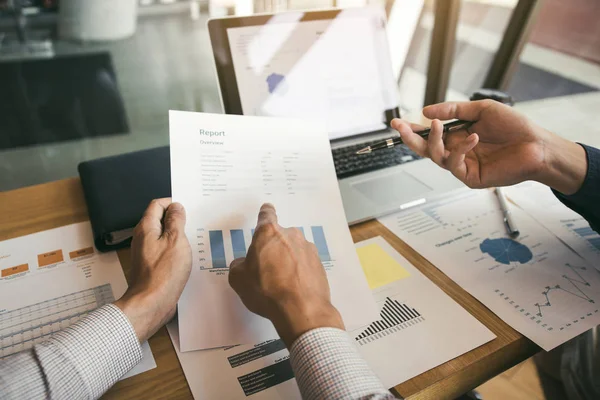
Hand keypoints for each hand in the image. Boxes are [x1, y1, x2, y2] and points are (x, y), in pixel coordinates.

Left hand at [115, 198, 191, 341]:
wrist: (151, 303)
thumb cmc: (163, 274)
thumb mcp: (176, 240)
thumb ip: (176, 221)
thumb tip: (176, 207)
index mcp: (146, 228)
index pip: (157, 204)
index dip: (173, 203)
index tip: (187, 208)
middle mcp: (143, 238)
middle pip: (160, 220)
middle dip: (177, 220)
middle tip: (193, 224)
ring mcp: (146, 253)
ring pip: (163, 236)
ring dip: (177, 236)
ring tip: (192, 241)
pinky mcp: (152, 266)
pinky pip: (164, 251)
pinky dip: (175, 250)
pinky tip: (186, 257)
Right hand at [228, 203, 343, 347]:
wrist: (301, 309)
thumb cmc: (266, 290)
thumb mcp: (238, 279)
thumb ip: (239, 265)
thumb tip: (244, 263)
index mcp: (268, 233)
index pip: (266, 214)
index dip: (265, 214)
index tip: (266, 213)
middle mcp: (291, 235)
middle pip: (280, 236)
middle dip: (274, 247)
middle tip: (267, 268)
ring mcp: (308, 248)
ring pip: (294, 249)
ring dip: (288, 259)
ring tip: (282, 282)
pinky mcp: (320, 264)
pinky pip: (305, 263)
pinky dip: (300, 271)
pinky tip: (294, 288)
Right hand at [391, 100, 586, 194]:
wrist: (538, 145)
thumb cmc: (515, 127)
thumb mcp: (482, 110)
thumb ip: (454, 111)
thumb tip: (427, 112)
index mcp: (457, 135)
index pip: (429, 134)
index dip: (413, 129)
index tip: (397, 122)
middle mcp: (456, 151)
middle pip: (425, 149)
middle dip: (411, 138)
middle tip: (400, 128)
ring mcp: (463, 165)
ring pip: (436, 157)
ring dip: (433, 141)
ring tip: (438, 126)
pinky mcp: (471, 177)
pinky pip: (455, 164)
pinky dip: (460, 149)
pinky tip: (472, 137)